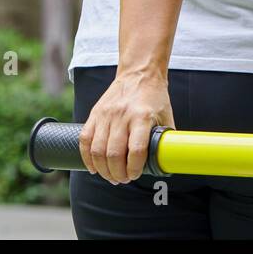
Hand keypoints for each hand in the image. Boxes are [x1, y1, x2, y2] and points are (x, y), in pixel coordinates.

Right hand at [79, 68, 175, 182]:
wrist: (140, 73)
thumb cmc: (155, 98)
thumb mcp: (166, 117)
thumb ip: (165, 140)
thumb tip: (167, 164)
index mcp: (142, 117)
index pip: (136, 150)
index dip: (134, 169)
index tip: (135, 175)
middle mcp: (122, 115)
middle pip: (113, 154)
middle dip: (117, 174)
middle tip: (122, 180)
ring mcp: (106, 114)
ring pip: (97, 150)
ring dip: (103, 169)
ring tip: (111, 176)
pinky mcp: (95, 113)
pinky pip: (85, 140)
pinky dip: (87, 157)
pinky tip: (94, 167)